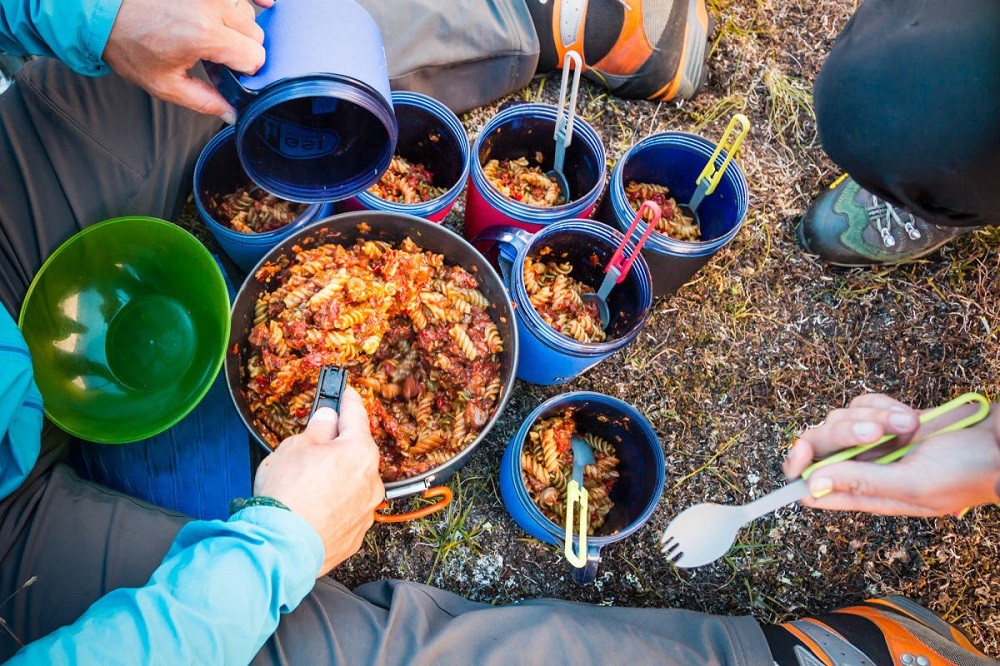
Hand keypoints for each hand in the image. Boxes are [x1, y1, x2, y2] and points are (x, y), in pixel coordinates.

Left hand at [102, 0, 273, 120]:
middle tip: (218, 58)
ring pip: (248, 14)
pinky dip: (254, 0)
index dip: (246, 71)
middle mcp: (211, 8)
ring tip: (215, 35)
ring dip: (239, 28)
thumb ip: (204, 101)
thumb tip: (231, 113)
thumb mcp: (164, 84)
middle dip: (243, 51)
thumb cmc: (129, 44)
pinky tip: (262, 5)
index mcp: (203, 36)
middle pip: (255, 35)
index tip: (231, 75)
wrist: (103, 10)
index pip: (254, 57)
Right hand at [253, 386, 384, 575]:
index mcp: (359, 452)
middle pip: (357, 453)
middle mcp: (371, 481)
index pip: (356, 416)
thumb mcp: (294, 447)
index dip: (348, 401)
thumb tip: (327, 420)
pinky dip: (334, 504)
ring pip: (353, 483)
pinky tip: (312, 506)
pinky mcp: (356, 535)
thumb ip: (317, 430)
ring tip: (306, 483)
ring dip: (337, 478)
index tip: (346, 392)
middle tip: (316, 441)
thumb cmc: (287, 495)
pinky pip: (347, 510)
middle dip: (338, 445)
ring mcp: (366, 511)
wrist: (280, 547)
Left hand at [782, 393, 999, 515]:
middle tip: (874, 431)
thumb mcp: (913, 484)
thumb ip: (862, 484)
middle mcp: (861, 468)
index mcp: (864, 494)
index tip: (801, 454)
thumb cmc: (966, 473)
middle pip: (820, 443)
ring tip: (909, 426)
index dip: (798, 470)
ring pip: (840, 418)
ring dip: (874, 416)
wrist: (999, 443)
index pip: (810, 487)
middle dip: (845, 432)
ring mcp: (872, 441)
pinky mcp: (884, 417)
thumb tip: (813, 485)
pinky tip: (910, 417)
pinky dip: (884, 405)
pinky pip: (863, 403)